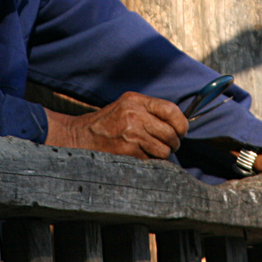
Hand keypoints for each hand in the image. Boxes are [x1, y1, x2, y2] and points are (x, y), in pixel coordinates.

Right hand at [45, 91, 188, 158]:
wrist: (80, 136)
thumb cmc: (107, 123)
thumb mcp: (127, 106)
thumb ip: (150, 111)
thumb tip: (179, 125)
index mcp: (136, 100)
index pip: (171, 110)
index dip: (181, 124)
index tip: (182, 132)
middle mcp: (134, 114)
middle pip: (170, 133)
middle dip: (173, 143)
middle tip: (168, 146)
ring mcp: (131, 133)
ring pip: (163, 150)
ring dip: (161, 154)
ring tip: (151, 151)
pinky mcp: (127, 151)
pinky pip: (151, 160)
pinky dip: (148, 161)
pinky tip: (138, 156)